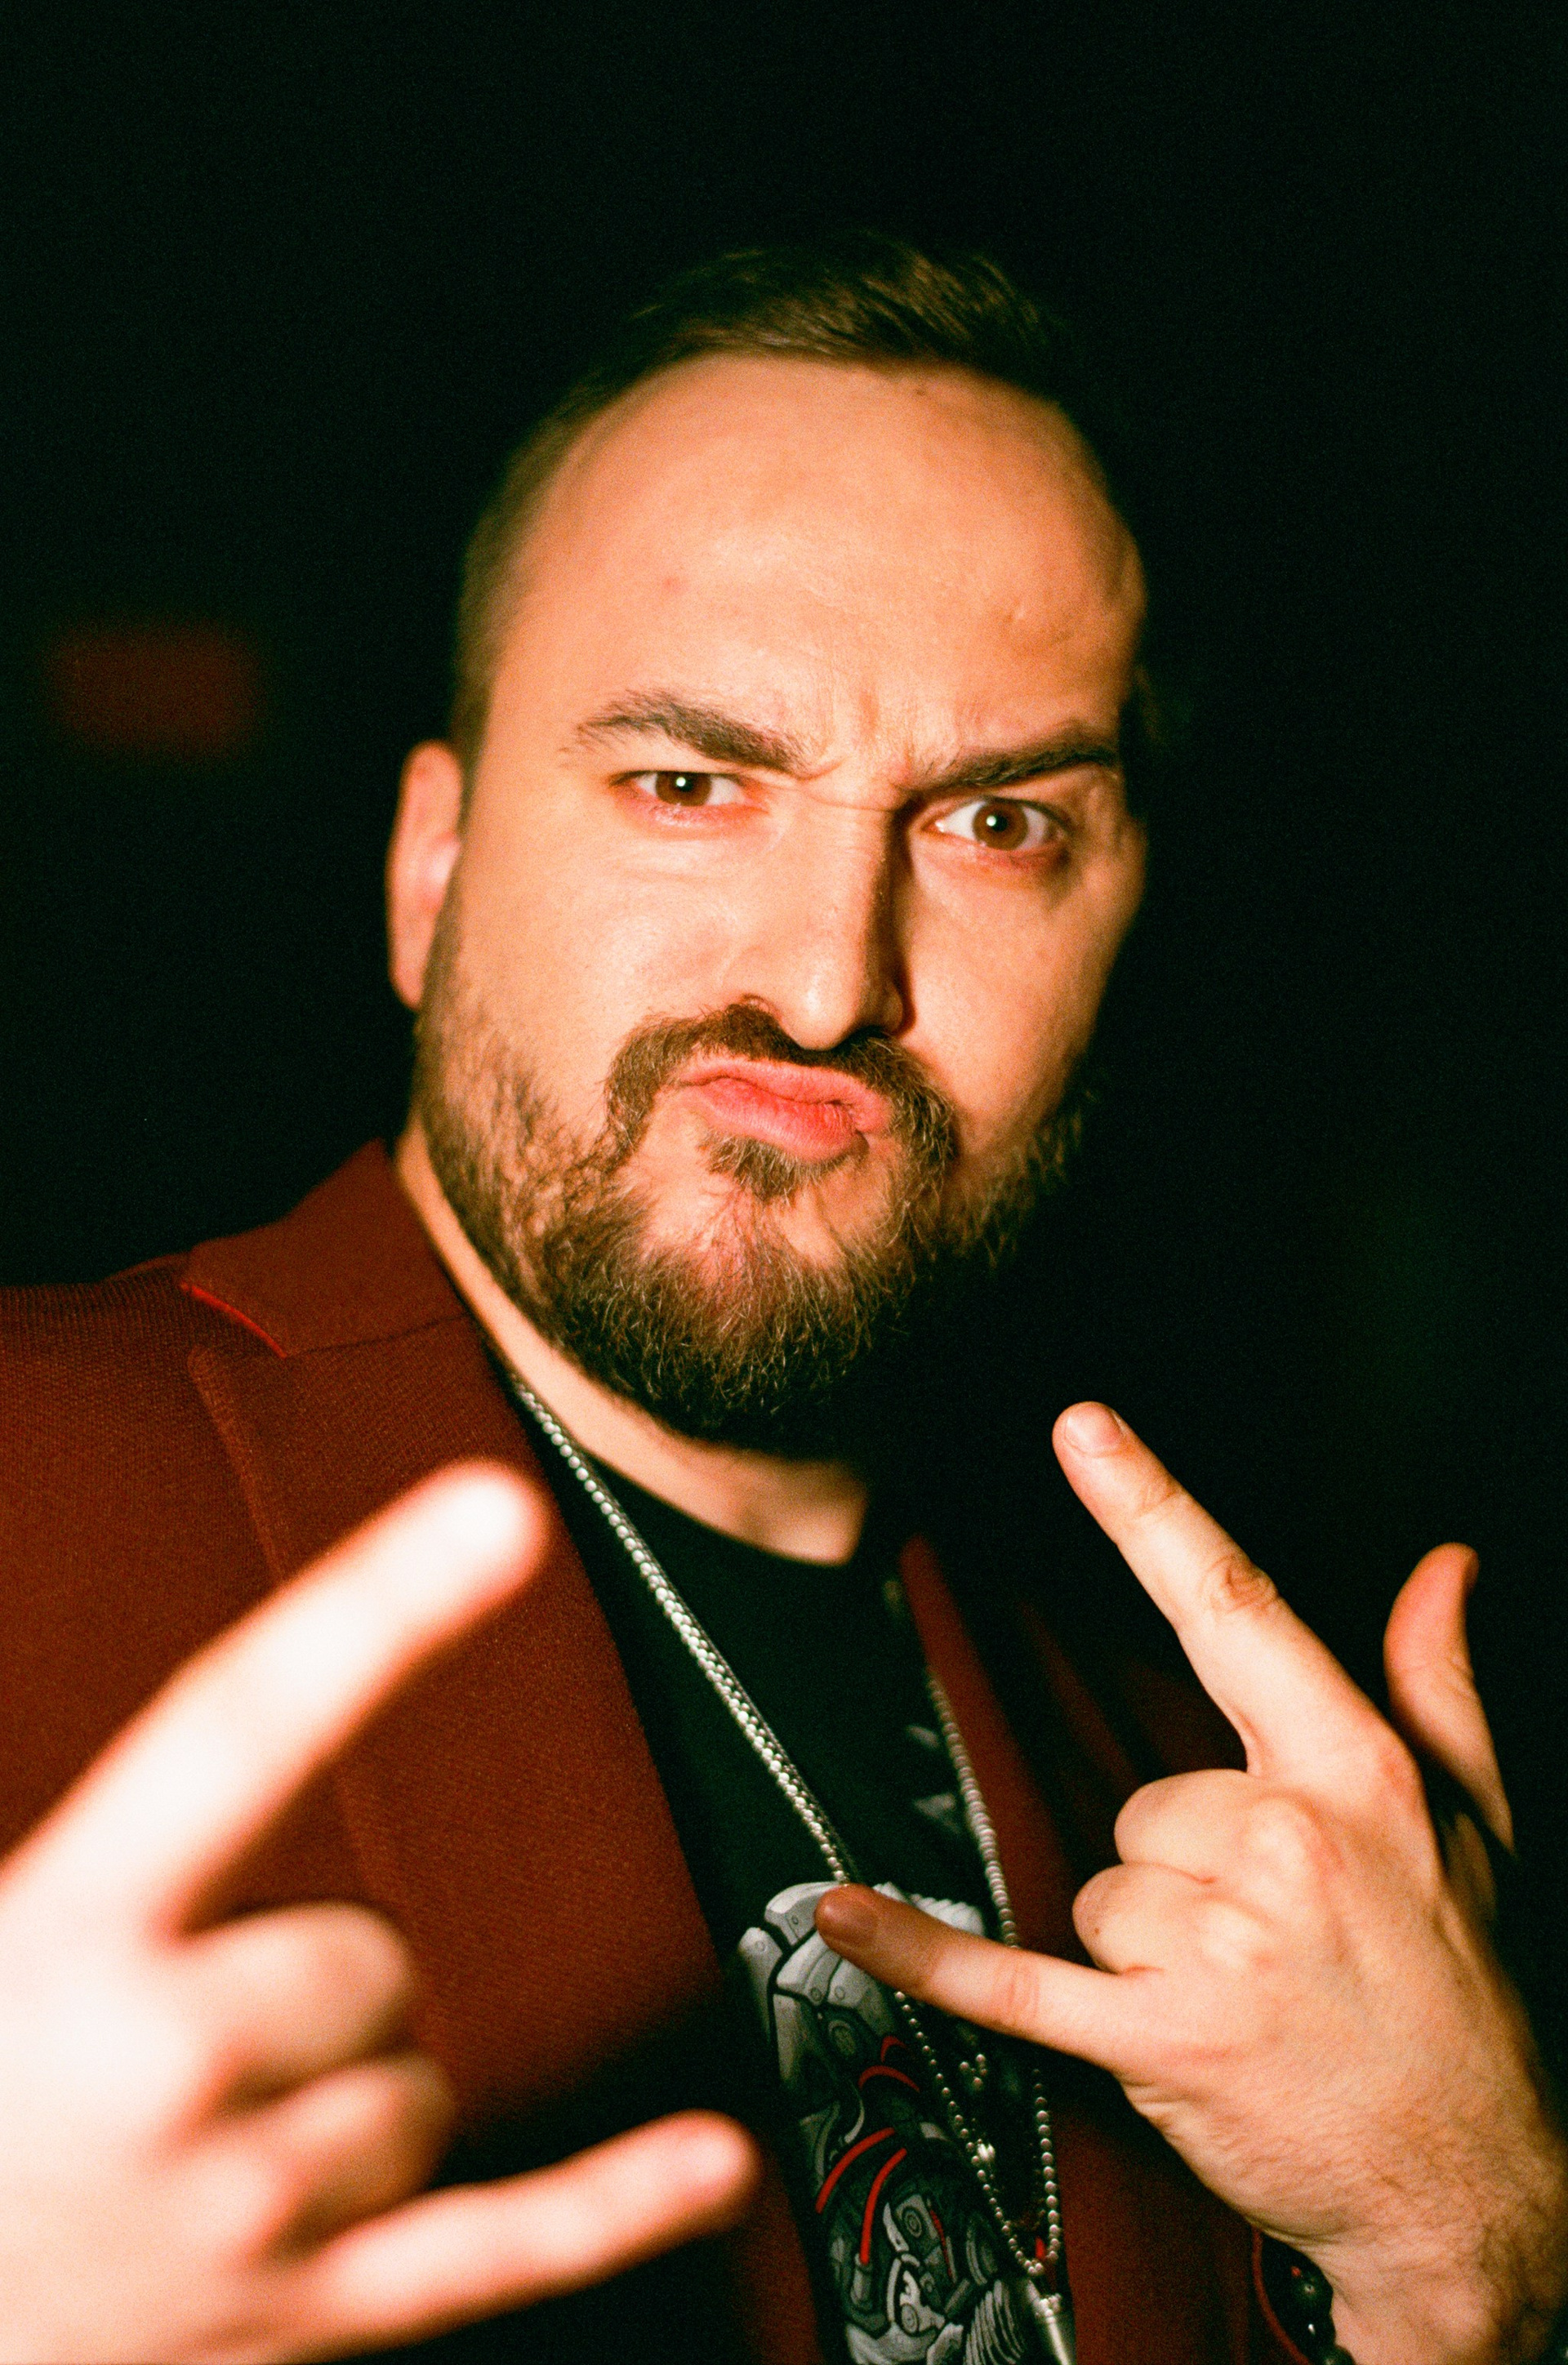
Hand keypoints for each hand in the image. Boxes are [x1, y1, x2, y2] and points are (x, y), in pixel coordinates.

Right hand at [0, 1465, 756, 2362]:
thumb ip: (122, 1845)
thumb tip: (248, 1732)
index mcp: (69, 1935)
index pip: (244, 1725)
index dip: (376, 1607)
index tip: (497, 1509)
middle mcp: (166, 2066)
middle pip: (376, 1950)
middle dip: (319, 1974)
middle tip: (198, 2029)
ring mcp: (243, 2210)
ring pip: (424, 2084)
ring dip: (354, 2093)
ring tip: (216, 2134)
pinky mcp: (298, 2321)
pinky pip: (493, 2253)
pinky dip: (611, 2208)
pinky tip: (711, 2162)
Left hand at [818, 1404, 1567, 2364]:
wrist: (1478, 2193)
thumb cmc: (1463, 1996)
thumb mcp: (1476, 1825)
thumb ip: (1438, 1683)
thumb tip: (1442, 1564)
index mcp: (1358, 1771)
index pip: (1236, 1609)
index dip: (1152, 1510)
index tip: (1082, 1427)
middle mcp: (1287, 1841)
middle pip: (1143, 1793)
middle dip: (1187, 1865)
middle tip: (1273, 1938)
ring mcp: (1222, 1945)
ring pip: (1102, 1886)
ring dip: (1151, 1946)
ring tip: (1247, 1998)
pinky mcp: (1161, 2042)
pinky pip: (1016, 1979)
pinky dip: (926, 1956)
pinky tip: (843, 1916)